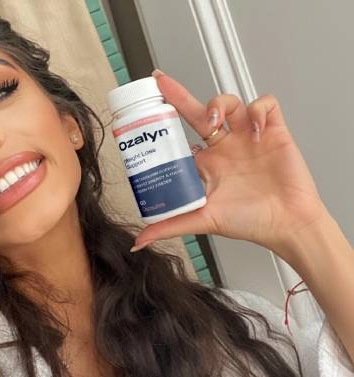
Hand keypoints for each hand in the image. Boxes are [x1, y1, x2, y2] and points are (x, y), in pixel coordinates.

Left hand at [133, 71, 329, 254]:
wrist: (287, 224)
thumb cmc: (249, 221)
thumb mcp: (202, 220)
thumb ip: (170, 226)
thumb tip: (139, 241)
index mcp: (206, 164)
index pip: (180, 135)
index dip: (166, 121)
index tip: (147, 107)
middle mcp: (224, 147)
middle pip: (199, 112)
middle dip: (180, 95)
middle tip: (163, 84)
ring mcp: (247, 138)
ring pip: (230, 102)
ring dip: (220, 102)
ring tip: (216, 119)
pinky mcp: (274, 132)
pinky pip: (266, 105)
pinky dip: (259, 110)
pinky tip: (254, 130)